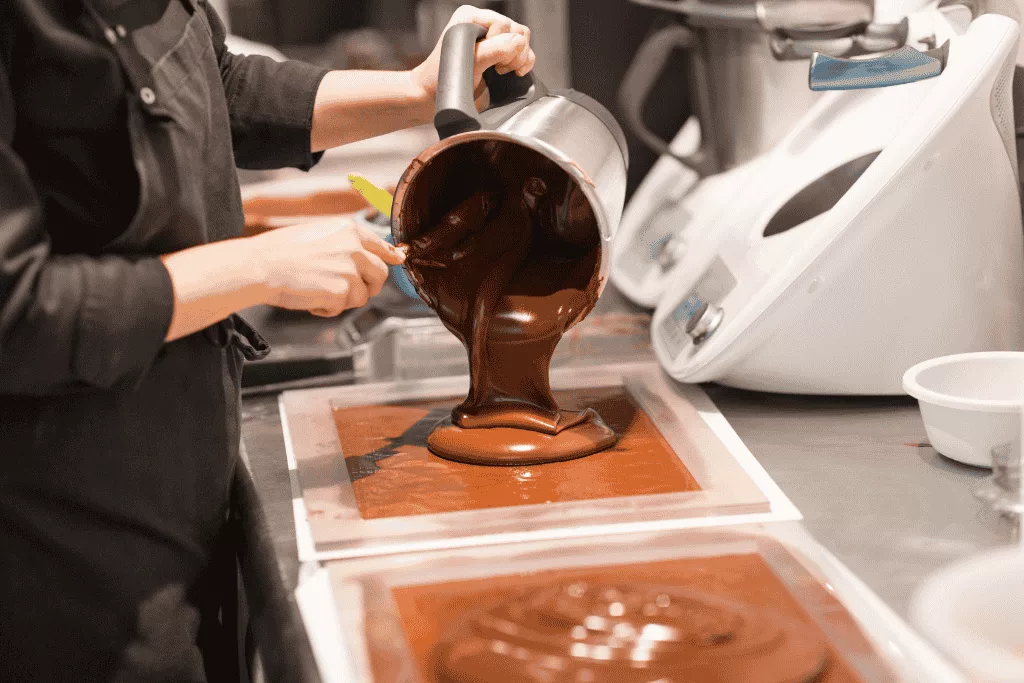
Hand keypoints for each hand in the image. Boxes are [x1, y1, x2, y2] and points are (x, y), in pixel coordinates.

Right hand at [251, 218, 405, 316]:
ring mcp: (350, 270)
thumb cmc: (280, 251)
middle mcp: (354, 248)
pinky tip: (310, 299)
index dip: (391, 256)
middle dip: (368, 286)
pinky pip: (342, 308)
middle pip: (380, 275)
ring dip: (343, 299)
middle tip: (346, 290)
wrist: (261, 266)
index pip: (382, 246)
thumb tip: (370, 254)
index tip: (398, 259)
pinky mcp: (341, 291)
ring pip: (362, 296)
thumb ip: (346, 243)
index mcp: (349, 231)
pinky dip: (327, 309)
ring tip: (318, 291)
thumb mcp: (319, 234)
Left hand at [411, 5, 535, 106]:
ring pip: (522, 38)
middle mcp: (482, 23)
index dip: (501, 44)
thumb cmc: (445, 78)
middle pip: (516, 29)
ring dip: (519, 58)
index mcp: (471, 17)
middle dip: (513, 52)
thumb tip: (518, 43)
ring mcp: (492, 37)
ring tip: (502, 70)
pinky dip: (524, 62)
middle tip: (499, 67)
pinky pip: (524, 50)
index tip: (492, 62)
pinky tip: (513, 72)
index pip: (502, 23)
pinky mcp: (500, 50)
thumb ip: (494, 50)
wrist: (437, 95)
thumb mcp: (471, 63)